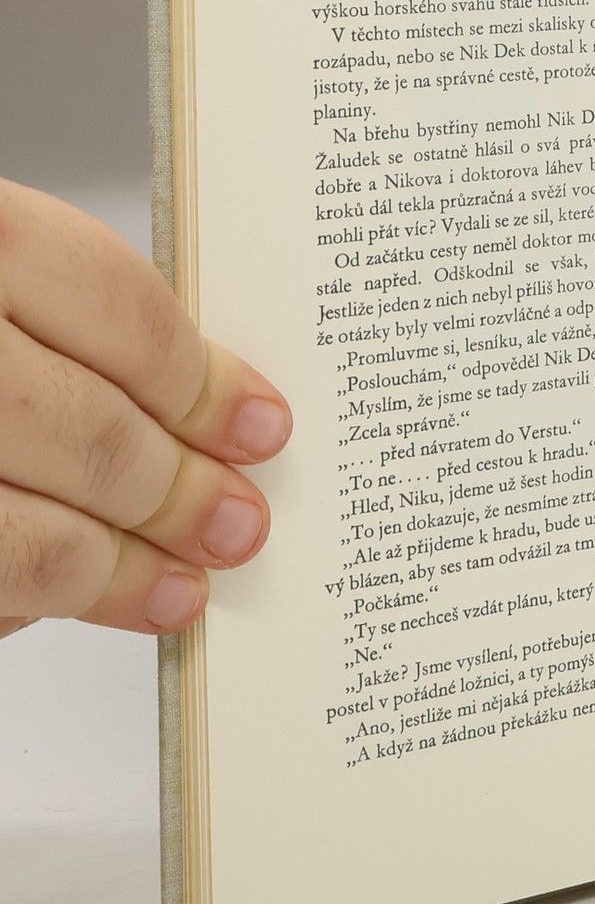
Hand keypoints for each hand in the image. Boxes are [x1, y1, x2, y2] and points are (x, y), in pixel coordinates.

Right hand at [0, 179, 290, 638]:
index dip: (201, 378)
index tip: (261, 425)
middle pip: (79, 424)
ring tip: (179, 588)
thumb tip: (200, 401)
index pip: (111, 303)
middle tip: (237, 523)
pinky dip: (13, 599)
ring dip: (110, 571)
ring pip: (14, 532)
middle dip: (173, 488)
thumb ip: (51, 319)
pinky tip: (52, 600)